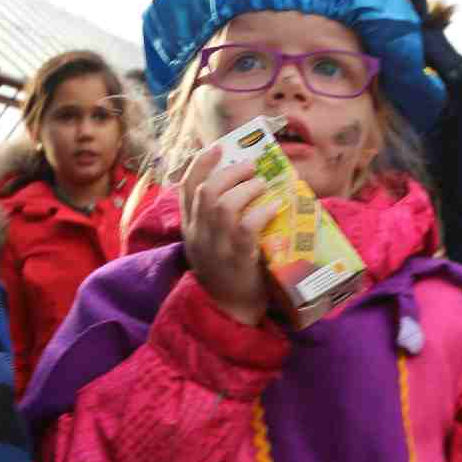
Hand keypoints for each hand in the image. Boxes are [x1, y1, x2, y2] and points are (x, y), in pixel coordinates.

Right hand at [179, 144, 278, 325]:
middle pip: (206, 191)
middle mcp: (199, 236)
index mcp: (190, 230)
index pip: (186, 189)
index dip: (200, 164)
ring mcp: (216, 248)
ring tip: (262, 184)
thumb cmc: (227, 275)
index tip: (216, 148)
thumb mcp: (210, 245)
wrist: (229, 313)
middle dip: (230, 172)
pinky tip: (275, 205)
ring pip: (223, 205)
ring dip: (246, 188)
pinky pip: (246, 228)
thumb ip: (216, 221)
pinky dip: (262, 211)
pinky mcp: (237, 260)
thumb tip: (243, 186)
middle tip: (251, 167)